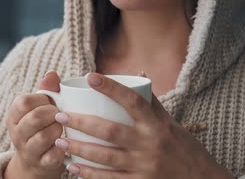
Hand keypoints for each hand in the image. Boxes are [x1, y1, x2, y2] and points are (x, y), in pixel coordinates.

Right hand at [5, 71, 65, 177]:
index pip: (24, 102)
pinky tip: (65, 143)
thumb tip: (52, 74)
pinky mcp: (41, 164)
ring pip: (44, 136)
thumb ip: (46, 89)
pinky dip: (62, 148)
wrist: (35, 160)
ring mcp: (27, 150)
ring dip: (59, 129)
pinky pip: (53, 155)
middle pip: (35, 118)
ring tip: (62, 128)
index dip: (42, 99)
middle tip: (59, 114)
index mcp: (13, 115)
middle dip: (53, 113)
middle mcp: (17, 133)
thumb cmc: (41, 126)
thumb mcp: (39, 107)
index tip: (50, 102)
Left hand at [53, 73, 231, 178]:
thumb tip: (139, 75)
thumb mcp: (171, 124)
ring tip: (60, 141)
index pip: (133, 100)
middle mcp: (150, 145)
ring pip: (105, 157)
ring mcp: (144, 167)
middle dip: (82, 123)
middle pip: (110, 131)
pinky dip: (90, 175)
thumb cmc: (184, 149)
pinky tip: (74, 169)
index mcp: (157, 125)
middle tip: (60, 115)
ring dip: (79, 149)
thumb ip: (152, 103)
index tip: (90, 76)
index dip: (111, 87)